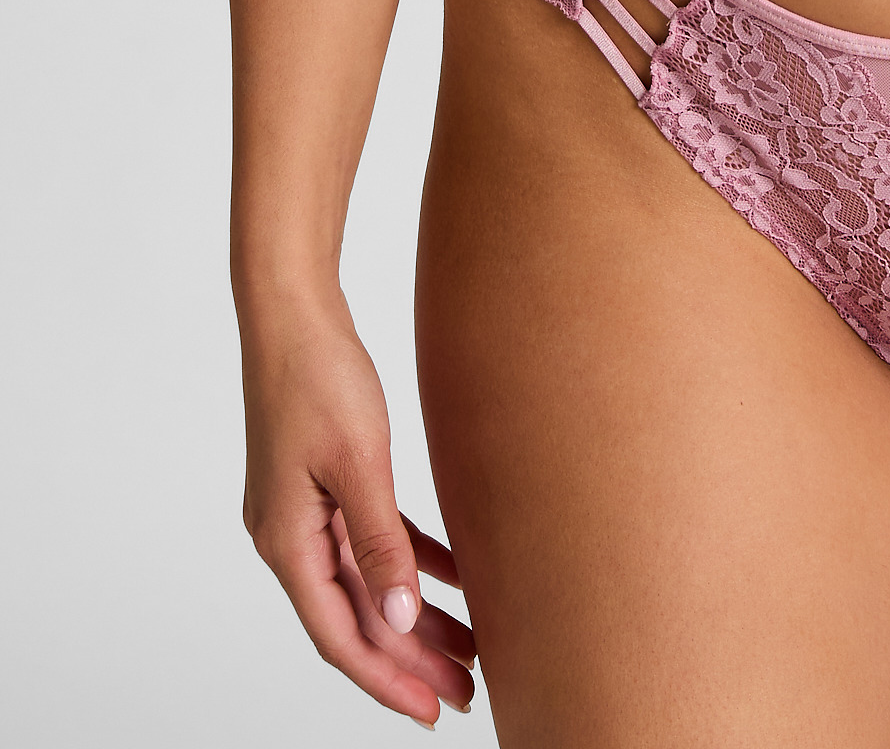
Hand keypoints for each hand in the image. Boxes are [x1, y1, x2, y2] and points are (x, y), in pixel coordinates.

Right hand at [240, 284, 475, 721]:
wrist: (294, 313)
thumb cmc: (318, 378)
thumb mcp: (359, 463)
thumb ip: (379, 543)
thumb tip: (398, 616)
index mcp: (288, 544)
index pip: (341, 634)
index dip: (386, 677)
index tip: (430, 710)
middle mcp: (291, 539)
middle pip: (357, 616)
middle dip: (411, 658)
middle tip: (466, 692)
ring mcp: (308, 513)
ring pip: (369, 582)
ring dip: (415, 616)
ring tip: (469, 648)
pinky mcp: (328, 484)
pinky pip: (376, 539)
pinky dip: (412, 561)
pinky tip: (455, 577)